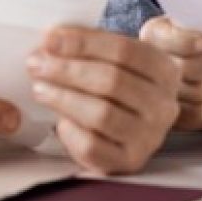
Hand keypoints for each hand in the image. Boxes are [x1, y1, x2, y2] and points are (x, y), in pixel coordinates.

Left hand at [25, 26, 179, 174]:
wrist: (133, 124)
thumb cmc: (118, 84)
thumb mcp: (113, 58)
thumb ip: (88, 44)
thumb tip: (51, 39)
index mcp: (165, 70)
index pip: (124, 50)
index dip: (83, 43)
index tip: (50, 40)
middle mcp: (164, 105)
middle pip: (112, 81)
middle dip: (67, 70)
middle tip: (36, 63)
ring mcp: (149, 137)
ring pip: (102, 114)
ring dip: (63, 97)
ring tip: (39, 87)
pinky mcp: (129, 161)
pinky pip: (92, 146)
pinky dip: (70, 131)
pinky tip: (59, 120)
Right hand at [140, 16, 201, 130]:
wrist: (183, 54)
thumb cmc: (193, 35)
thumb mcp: (193, 19)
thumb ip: (201, 27)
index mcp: (154, 34)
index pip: (169, 41)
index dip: (191, 43)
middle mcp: (150, 65)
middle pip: (183, 71)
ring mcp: (159, 95)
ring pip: (195, 99)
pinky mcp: (173, 117)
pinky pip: (198, 118)